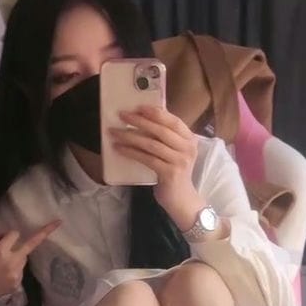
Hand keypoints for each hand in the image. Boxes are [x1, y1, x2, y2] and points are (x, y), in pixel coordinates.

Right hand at [0, 221, 59, 305]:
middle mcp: (12, 262)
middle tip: (58, 222)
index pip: (14, 235)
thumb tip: (5, 235)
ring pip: (23, 259)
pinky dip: (14, 269)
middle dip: (43, 233)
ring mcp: (16, 275)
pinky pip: (19, 271)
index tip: (6, 236)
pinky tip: (1, 275)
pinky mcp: (17, 284)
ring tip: (0, 265)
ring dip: (17, 256)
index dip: (8, 235)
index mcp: (0, 252)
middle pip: (29, 245)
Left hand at [110, 107, 201, 228]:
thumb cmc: (174, 173)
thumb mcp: (174, 152)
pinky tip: (119, 148)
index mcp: (190, 139)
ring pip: (151, 144)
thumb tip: (143, 119)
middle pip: (161, 130)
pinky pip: (147, 159)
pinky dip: (131, 152)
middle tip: (122, 115)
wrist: (182, 199)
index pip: (173, 121)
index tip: (138, 106)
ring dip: (131, 136)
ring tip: (115, 132)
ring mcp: (180, 161)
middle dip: (139, 121)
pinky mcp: (170, 173)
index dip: (156, 112)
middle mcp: (188, 149)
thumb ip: (166, 138)